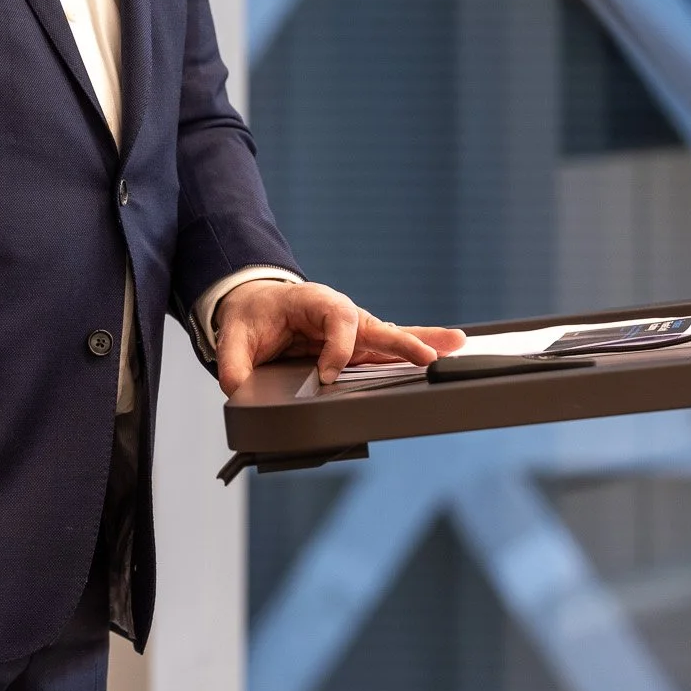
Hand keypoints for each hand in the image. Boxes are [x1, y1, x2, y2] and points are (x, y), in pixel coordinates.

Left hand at [213, 280, 465, 393]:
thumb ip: (234, 360)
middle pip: (376, 327)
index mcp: (314, 301)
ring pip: (392, 337)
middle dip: (401, 342)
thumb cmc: (253, 314)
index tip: (327, 375)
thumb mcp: (234, 333)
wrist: (258, 303)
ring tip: (456, 346)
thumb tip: (237, 388)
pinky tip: (447, 351)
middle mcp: (341, 313)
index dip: (337, 350)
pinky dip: (417, 348)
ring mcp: (354, 329)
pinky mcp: (360, 344)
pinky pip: (390, 346)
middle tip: (425, 358)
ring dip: (423, 342)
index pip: (338, 321)